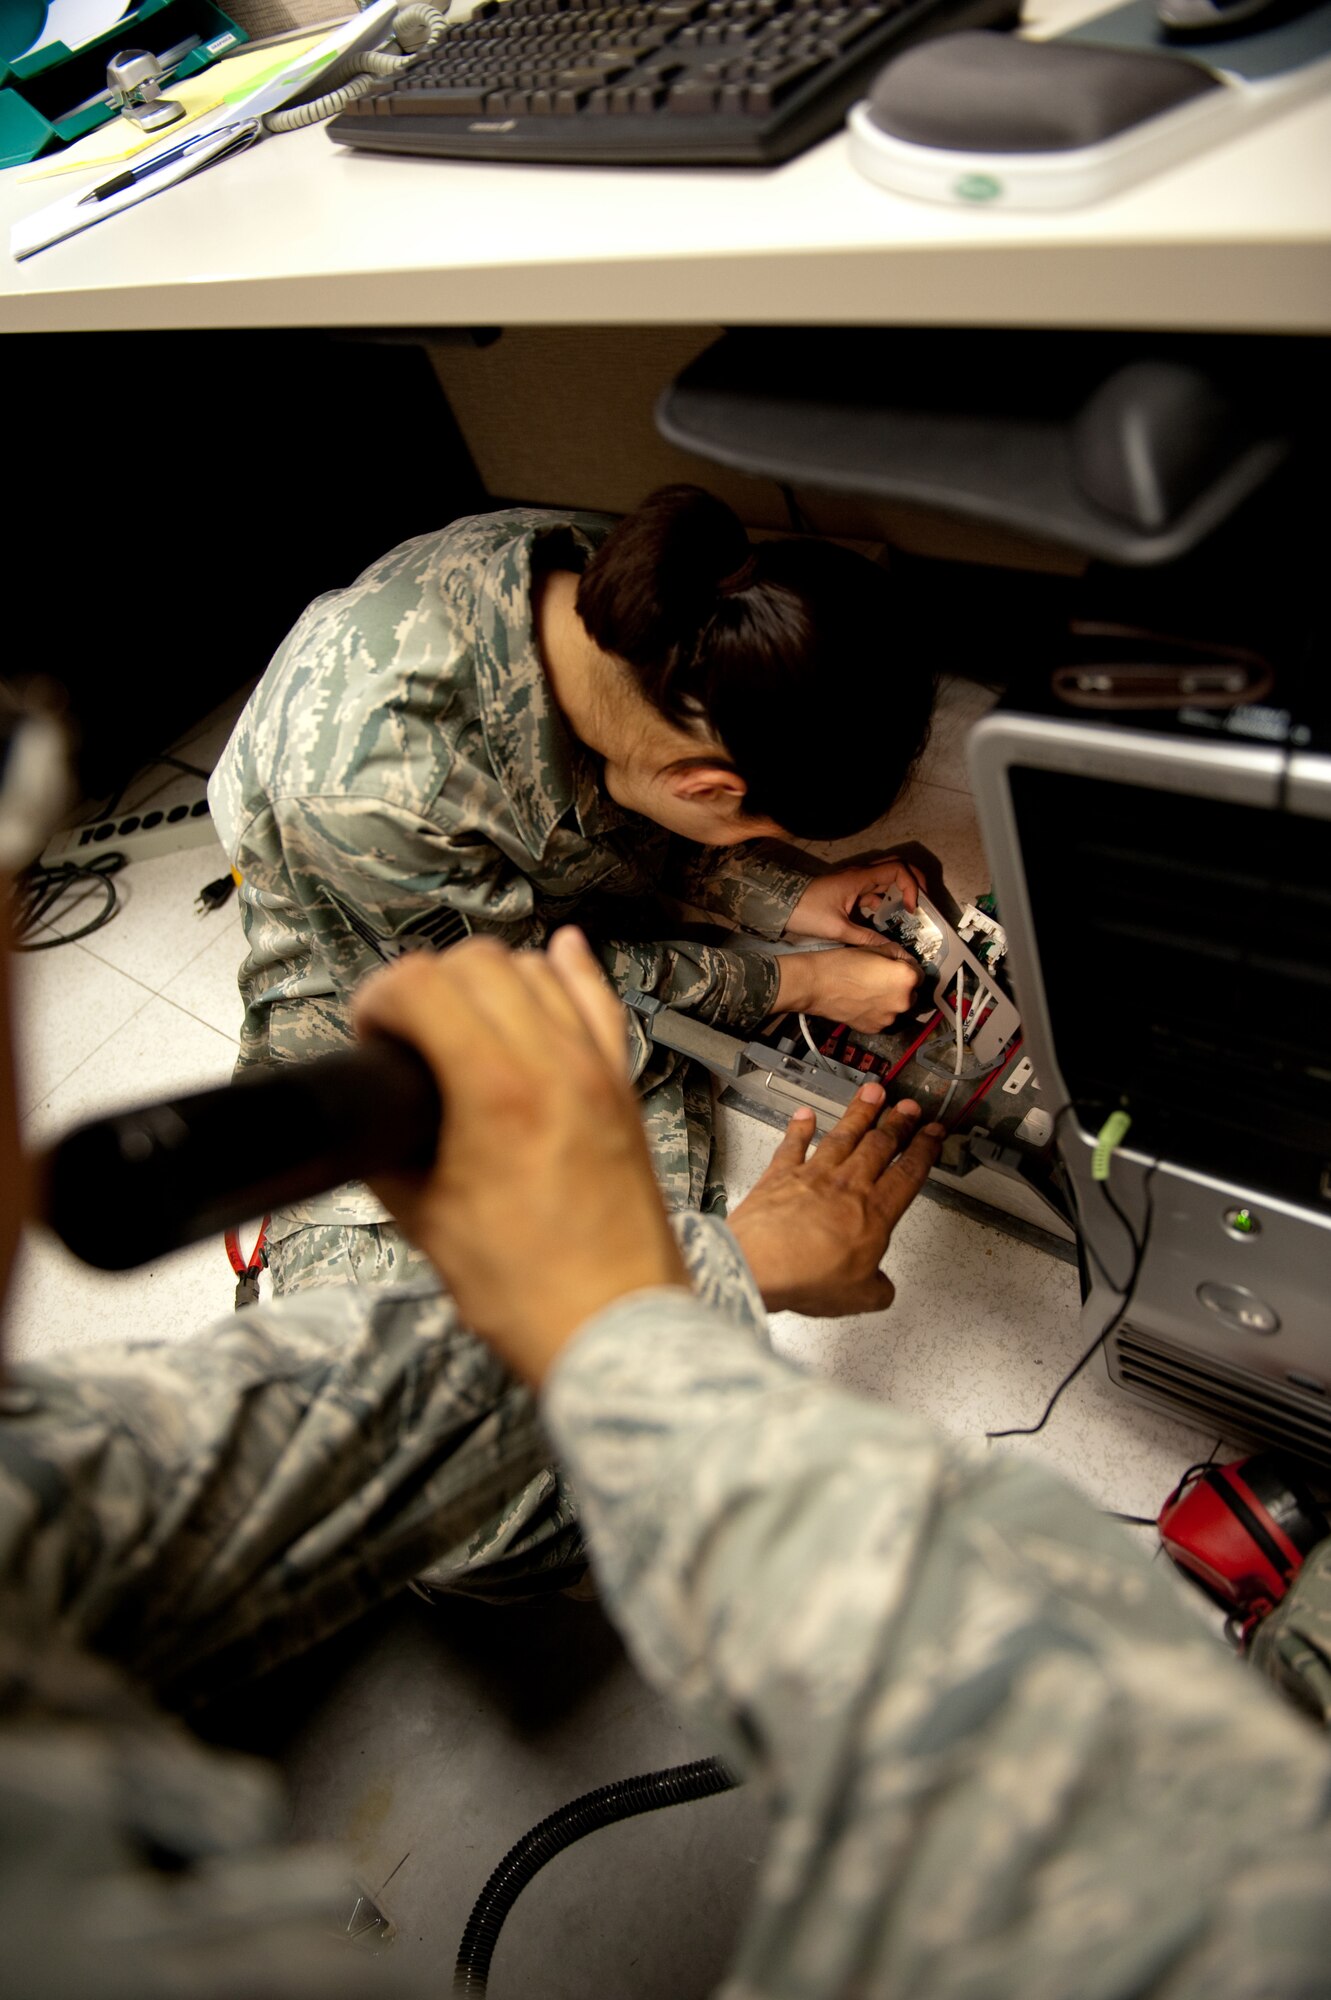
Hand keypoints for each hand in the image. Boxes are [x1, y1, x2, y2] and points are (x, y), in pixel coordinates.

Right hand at [352, 929, 686, 1386]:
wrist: (613, 1327)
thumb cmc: (527, 1291)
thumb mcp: (425, 1222)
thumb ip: (385, 1153)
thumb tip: (368, 1118)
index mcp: (497, 1092)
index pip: (423, 986)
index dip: (378, 1000)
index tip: (368, 1033)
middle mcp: (555, 1063)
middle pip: (478, 963)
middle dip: (426, 983)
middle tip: (405, 1032)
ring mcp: (597, 1070)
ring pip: (537, 970)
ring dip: (488, 978)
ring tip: (461, 1019)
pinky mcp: (622, 1087)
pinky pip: (600, 1002)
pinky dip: (571, 973)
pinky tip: (556, 956)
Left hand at [729, 1085, 942, 1315]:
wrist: (758, 1265)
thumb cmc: (807, 1277)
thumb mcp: (859, 1297)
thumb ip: (877, 1289)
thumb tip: (881, 1289)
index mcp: (875, 1212)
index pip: (908, 1172)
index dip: (925, 1149)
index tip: (933, 1132)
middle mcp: (847, 1185)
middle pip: (880, 1145)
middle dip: (898, 1122)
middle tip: (909, 1106)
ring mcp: (812, 1175)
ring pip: (843, 1135)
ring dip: (860, 1112)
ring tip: (873, 1092)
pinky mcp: (779, 1175)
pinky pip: (792, 1145)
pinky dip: (799, 1127)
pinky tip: (805, 1114)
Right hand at [774, 947, 920, 1033]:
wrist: (816, 985)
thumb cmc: (842, 964)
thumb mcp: (874, 948)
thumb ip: (897, 954)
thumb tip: (904, 959)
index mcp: (906, 978)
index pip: (919, 974)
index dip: (907, 968)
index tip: (896, 966)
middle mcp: (903, 1002)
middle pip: (910, 994)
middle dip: (900, 987)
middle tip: (880, 979)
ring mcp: (889, 1018)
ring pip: (896, 1008)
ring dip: (889, 1001)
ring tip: (868, 991)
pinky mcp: (875, 1029)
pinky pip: (882, 1018)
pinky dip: (876, 1012)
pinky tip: (861, 1002)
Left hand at [786, 858, 926, 944]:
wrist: (781, 907)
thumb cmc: (807, 913)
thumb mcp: (838, 929)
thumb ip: (867, 939)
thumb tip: (892, 950)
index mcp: (860, 878)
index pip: (898, 869)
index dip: (912, 886)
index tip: (912, 908)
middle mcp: (860, 875)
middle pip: (897, 866)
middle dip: (914, 881)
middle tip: (923, 903)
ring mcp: (855, 881)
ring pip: (886, 878)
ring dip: (899, 892)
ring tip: (908, 914)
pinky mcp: (849, 891)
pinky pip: (873, 891)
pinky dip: (884, 902)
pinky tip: (885, 922)